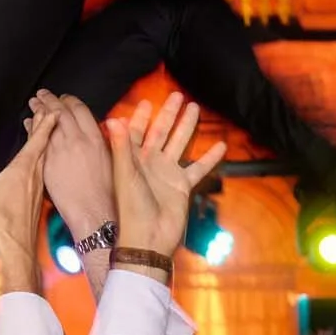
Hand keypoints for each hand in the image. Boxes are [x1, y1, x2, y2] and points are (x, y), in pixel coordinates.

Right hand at [0, 98, 58, 294]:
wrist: (17, 251)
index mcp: (22, 169)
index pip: (39, 139)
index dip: (45, 122)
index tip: (52, 107)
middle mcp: (34, 175)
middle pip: (45, 144)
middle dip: (47, 126)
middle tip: (49, 109)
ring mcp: (37, 187)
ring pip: (46, 157)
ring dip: (45, 141)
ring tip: (44, 129)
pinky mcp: (36, 198)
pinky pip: (43, 170)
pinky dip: (43, 158)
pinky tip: (36, 162)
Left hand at [39, 93, 116, 246]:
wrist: (93, 211)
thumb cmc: (106, 191)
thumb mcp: (111, 159)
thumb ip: (101, 140)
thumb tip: (95, 129)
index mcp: (95, 137)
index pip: (79, 108)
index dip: (69, 101)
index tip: (64, 98)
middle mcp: (77, 139)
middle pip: (60, 111)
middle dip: (50, 99)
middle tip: (42, 94)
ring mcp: (60, 150)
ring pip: (46, 122)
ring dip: (39, 109)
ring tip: (33, 102)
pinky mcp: (48, 162)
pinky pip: (37, 139)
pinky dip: (32, 128)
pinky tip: (28, 123)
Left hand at [104, 94, 227, 261]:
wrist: (149, 238)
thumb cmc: (131, 209)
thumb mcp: (125, 175)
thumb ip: (121, 148)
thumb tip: (113, 119)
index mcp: (133, 159)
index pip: (137, 131)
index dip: (142, 117)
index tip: (148, 101)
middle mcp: (150, 163)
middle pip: (161, 132)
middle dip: (168, 114)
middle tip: (177, 96)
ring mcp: (167, 174)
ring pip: (179, 144)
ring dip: (187, 127)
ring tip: (195, 108)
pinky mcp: (182, 186)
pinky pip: (198, 167)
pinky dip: (210, 157)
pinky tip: (221, 146)